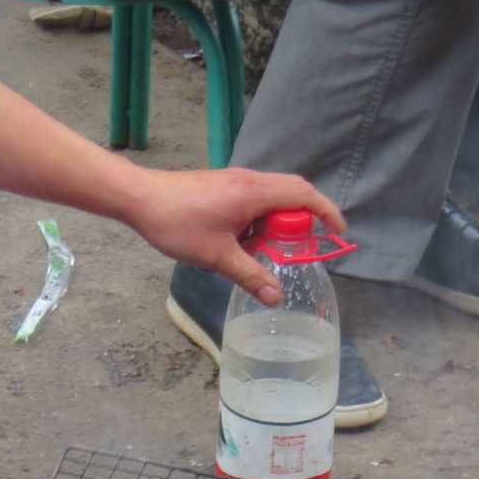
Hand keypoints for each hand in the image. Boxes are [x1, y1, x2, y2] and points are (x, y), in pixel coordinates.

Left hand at [113, 167, 344, 305]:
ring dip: (273, 226)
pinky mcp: (224, 187)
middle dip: (299, 224)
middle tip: (293, 251)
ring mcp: (236, 182)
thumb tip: (275, 297)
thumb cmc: (178, 222)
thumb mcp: (218, 256)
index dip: (326, 212)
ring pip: (271, 200)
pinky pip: (253, 202)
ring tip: (256, 252)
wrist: (140, 198)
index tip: (338, 231)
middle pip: (292, 195)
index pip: (305, 195)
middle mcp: (250, 181)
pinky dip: (256, 223)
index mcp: (255, 192)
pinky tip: (238, 244)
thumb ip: (250, 276)